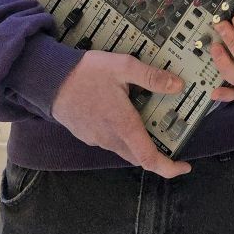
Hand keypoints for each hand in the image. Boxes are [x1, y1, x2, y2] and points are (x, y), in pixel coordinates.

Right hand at [52, 51, 189, 177]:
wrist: (48, 80)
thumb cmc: (86, 73)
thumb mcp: (123, 66)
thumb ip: (151, 77)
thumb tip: (178, 86)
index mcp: (123, 125)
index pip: (149, 158)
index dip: (169, 167)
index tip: (185, 166)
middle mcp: (110, 138)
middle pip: (139, 156)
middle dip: (157, 153)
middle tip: (171, 137)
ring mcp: (96, 139)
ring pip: (124, 149)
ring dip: (139, 142)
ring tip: (150, 121)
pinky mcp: (87, 135)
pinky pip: (111, 141)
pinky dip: (124, 135)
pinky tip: (126, 114)